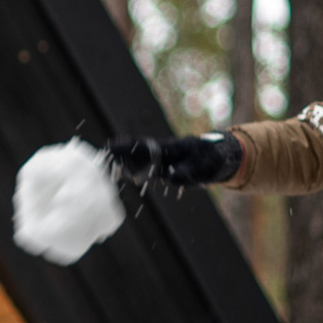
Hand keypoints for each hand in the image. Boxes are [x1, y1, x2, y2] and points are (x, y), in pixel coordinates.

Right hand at [105, 131, 241, 188]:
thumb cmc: (213, 159)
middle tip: (101, 155)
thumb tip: (171, 177)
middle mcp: (164, 153)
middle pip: (138, 151)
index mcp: (171, 148)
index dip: (127, 146)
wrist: (221, 159)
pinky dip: (134, 170)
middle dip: (119, 152)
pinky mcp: (166, 168)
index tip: (111, 146)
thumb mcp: (204, 166)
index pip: (145, 146)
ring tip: (108, 166)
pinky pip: (146, 168)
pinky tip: (124, 173)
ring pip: (140, 160)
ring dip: (124, 162)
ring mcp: (163, 160)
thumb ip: (188, 172)